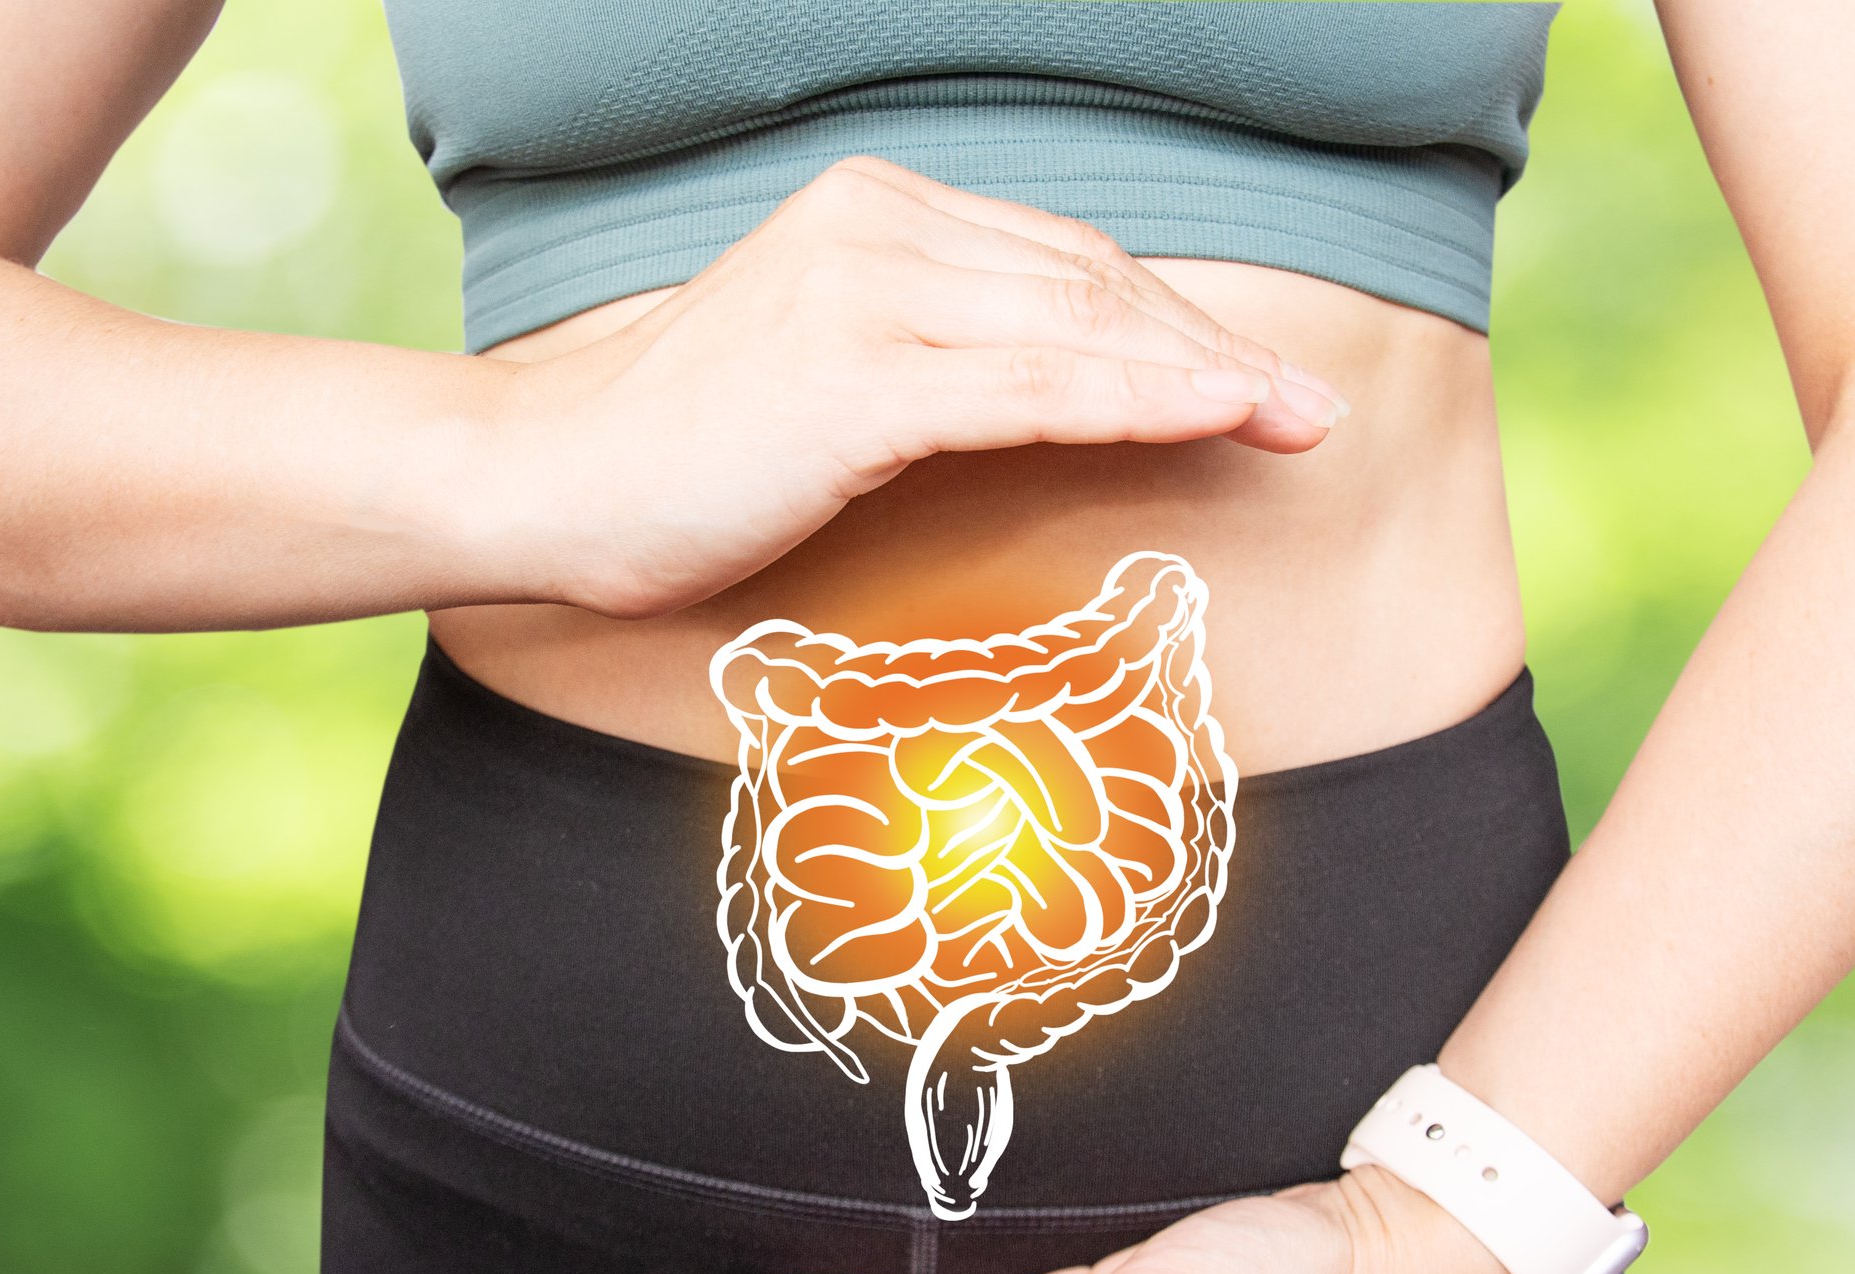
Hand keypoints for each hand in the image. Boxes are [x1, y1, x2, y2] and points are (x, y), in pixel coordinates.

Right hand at [461, 155, 1349, 618]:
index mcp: (874, 212)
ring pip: (1081, 328)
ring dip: (1209, 376)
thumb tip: (1044, 394)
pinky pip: (1035, 388)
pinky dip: (1141, 400)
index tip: (1254, 381)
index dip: (1173, 326)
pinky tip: (1222, 416)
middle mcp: (878, 226)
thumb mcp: (820, 371)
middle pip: (1094, 286)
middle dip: (1216, 350)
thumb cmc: (678, 452)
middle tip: (1311, 410)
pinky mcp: (854, 377)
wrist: (543, 480)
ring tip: (1298, 424)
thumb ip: (927, 352)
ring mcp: (866, 293)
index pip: (1066, 265)